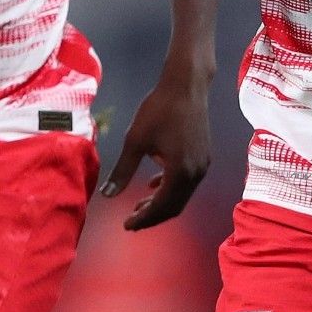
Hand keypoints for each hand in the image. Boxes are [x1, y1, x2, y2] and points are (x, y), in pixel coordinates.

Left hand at [100, 76, 211, 229]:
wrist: (187, 85)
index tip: (126, 225)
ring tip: (139, 205)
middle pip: (174, 206)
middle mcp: (196, 173)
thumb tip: (108, 196)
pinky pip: (186, 182)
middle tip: (131, 221)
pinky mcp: (203, 156)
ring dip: (161, 203)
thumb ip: (122, 170)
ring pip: (181, 195)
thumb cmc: (159, 109)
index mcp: (180, 172)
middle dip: (152, 216)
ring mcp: (202, 165)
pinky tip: (153, 184)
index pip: (161, 206)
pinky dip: (170, 188)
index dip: (143, 219)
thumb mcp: (135, 140)